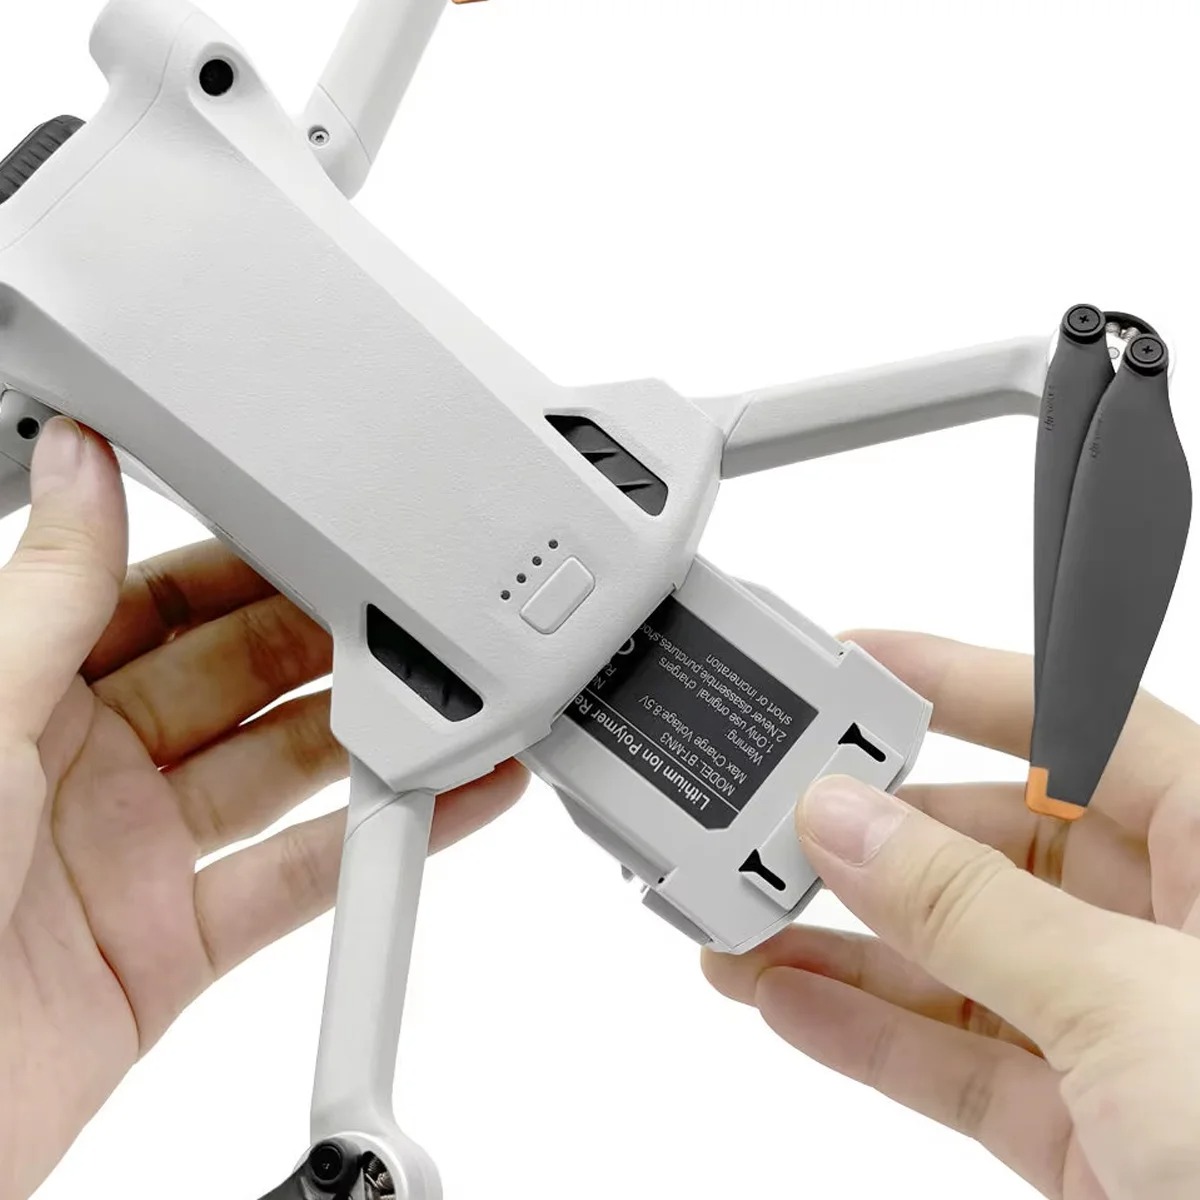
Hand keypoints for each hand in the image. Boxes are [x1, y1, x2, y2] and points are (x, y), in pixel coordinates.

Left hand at [0, 420, 527, 1199]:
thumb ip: (48, 593)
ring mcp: (138, 856)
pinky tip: (443, 808)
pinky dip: (382, 848)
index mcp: (28, 696)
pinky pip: (300, 879)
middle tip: (412, 612)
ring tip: (451, 700)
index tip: (325, 534)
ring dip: (370, 741)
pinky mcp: (175, 946)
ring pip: (283, 774)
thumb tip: (84, 464)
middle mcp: (87, 769)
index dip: (245, 567)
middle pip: (241, 682)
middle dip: (329, 644)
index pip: (159, 602)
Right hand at [704, 631, 1199, 1199]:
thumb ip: (974, 909)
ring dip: (840, 940)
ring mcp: (1117, 1027)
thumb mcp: (1136, 1001)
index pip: (1073, 722)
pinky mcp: (1081, 1127)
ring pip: (954, 956)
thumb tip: (848, 823)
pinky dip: (861, 1032)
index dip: (962, 681)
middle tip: (770, 820)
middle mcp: (1165, 925)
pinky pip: (952, 1057)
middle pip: (990, 842)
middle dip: (871, 834)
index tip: (856, 663)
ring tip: (742, 918)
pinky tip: (785, 1000)